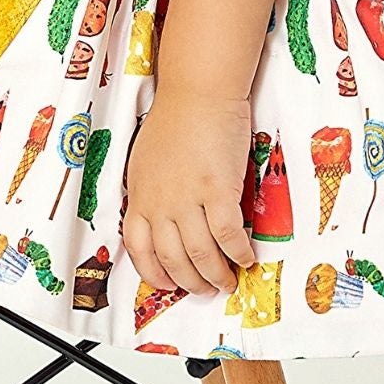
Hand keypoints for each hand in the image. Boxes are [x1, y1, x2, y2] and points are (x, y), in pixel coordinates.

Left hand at [121, 81, 255, 295]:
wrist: (197, 93)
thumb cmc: (176, 119)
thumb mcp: (146, 161)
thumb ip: (152, 192)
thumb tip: (162, 219)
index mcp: (140, 195)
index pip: (138, 248)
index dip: (153, 273)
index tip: (166, 285)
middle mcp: (160, 202)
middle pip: (171, 259)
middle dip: (189, 283)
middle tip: (203, 290)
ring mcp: (187, 198)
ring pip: (200, 255)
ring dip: (216, 276)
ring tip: (227, 282)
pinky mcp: (217, 191)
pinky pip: (228, 236)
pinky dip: (239, 253)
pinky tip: (246, 258)